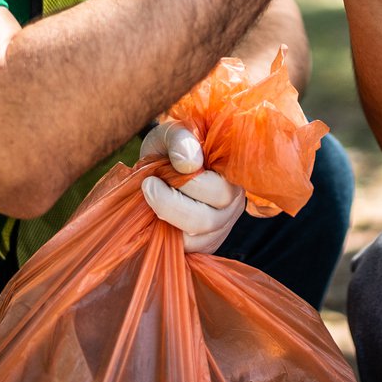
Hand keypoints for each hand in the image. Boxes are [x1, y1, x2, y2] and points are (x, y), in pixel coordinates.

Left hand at [139, 121, 244, 254]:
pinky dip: (166, 235)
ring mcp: (221, 227)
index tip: (158, 172)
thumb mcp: (172, 131)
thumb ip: (180, 139)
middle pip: (206, 219)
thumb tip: (188, 164)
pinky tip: (154, 218)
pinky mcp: (206, 244)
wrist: (165, 161)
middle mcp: (234, 203)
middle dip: (169, 205)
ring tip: (150, 199)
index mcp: (234, 174)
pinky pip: (186, 249)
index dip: (188, 185)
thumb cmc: (172, 144)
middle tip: (148, 185)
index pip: (218, 190)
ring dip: (165, 220)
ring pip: (194, 238)